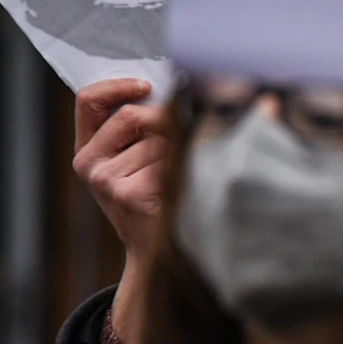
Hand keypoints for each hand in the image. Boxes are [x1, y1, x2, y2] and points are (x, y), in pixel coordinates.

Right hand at [73, 78, 171, 343]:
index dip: (116, 86)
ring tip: (182, 184)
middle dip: (169, 125)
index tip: (148, 86)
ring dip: (182, 154)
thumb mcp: (153, 165)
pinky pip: (172, 161)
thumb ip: (163, 129)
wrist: (167, 257)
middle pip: (137, 116)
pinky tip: (184, 195)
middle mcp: (90, 165)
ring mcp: (107, 181)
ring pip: (161, 139)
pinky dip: (189, 171)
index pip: (89, 102)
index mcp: (89, 152)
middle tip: (180, 159)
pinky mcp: (131, 194)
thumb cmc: (166, 204)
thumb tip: (254, 101)